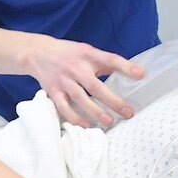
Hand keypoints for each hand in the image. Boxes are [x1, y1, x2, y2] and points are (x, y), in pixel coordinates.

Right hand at [24, 36, 143, 128]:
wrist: (37, 52)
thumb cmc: (68, 53)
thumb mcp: (86, 51)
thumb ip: (104, 62)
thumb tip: (130, 72)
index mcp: (87, 54)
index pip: (109, 60)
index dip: (125, 67)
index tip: (141, 75)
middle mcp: (75, 67)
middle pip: (95, 85)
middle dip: (113, 100)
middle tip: (128, 112)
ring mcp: (63, 80)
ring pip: (80, 98)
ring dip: (95, 112)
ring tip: (110, 122)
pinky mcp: (53, 91)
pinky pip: (64, 107)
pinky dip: (75, 117)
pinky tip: (87, 125)